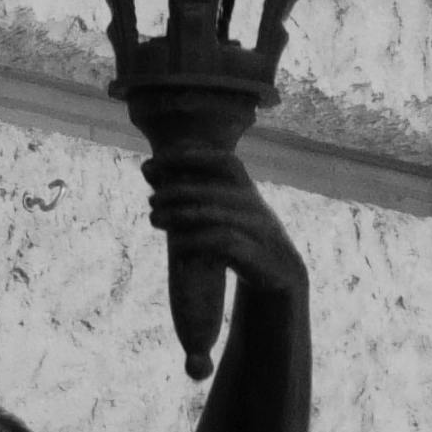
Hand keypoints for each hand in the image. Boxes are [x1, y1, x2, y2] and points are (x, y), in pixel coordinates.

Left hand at [151, 152, 306, 298]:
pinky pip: (223, 242)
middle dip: (177, 192)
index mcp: (249, 191)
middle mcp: (255, 205)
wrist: (282, 274)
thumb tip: (149, 168)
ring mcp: (257, 229)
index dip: (195, 156)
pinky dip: (195, 241)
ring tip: (153, 219)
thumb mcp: (226, 213)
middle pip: (212, 190)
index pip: (226, 161)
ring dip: (179, 216)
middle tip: (151, 200)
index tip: (162, 160)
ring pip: (214, 215)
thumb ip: (193, 193)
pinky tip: (175, 245)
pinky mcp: (256, 254)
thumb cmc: (243, 238)